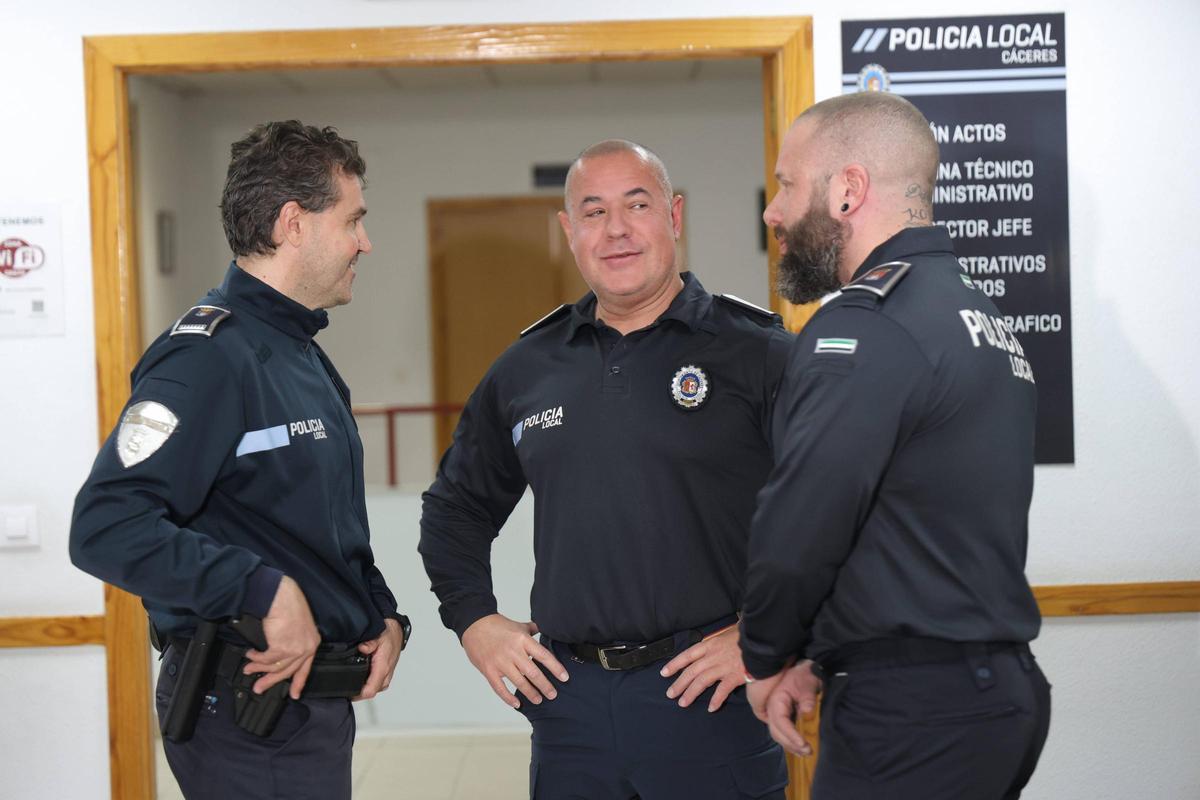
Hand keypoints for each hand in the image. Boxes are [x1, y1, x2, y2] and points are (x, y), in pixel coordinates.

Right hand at [241, 576, 320, 698]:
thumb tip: (277, 654)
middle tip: (258, 688)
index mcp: (312, 641)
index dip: (298, 682)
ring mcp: (295, 649)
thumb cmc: (288, 603)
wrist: (281, 595)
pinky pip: (266, 659)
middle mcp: (306, 647)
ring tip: (248, 669)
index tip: (294, 694)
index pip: (306, 667)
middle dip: (270, 681)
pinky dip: (256, 659)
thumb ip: (292, 639)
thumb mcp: (297, 624)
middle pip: (288, 671)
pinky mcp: (282, 647)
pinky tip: (251, 655)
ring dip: (258, 669)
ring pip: (275, 667)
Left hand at [353, 618, 404, 700]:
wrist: (396, 633)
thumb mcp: (378, 636)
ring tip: (351, 679)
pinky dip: (366, 683)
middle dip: (356, 691)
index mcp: (383, 668)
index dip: (357, 694)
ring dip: (362, 687)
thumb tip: (362, 648)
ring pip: (372, 690)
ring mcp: (386, 677)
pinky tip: (360, 676)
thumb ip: (370, 644)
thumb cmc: (389, 636)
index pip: (370, 691)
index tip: (346, 691)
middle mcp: (385, 675)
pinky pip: (374, 685)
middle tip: (344, 684)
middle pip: (369, 693)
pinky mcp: (385, 676)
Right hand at [461, 614, 568, 708]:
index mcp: (522, 639)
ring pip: (519, 682)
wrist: (474, 624)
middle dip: (545, 686)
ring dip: (531, 693)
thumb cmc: (497, 625)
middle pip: (533, 672)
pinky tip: (517, 704)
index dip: (555, 668)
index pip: (543, 656)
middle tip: (553, 695)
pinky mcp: (489, 670)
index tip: (565, 678)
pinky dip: (508, 698)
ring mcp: (500, 662)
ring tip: (539, 700)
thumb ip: (533, 629)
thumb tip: (547, 628)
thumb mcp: (518, 625)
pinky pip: (500, 688)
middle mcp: (513, 651)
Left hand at [660, 625, 744, 711]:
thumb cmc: (747, 634)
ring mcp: (724, 666)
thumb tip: (713, 645)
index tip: (664, 673)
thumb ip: (719, 641)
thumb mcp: (728, 632)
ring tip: (683, 703)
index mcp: (711, 644)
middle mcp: (713, 656)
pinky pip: (722, 690)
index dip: (674, 664)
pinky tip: (711, 708)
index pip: (687, 655)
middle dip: (679, 683)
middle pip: (691, 671)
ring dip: (691, 693)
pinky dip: (716, 700)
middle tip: (670, 694)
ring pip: (702, 681)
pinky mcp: (736, 676)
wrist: (762, 637)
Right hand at [748, 660, 821, 755]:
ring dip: (790, 745)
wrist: (800, 668)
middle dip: (791, 743)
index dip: (791, 735)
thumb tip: (808, 711)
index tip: (803, 744)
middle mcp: (771, 709)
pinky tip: (800, 748)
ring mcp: (775, 713)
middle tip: (808, 751)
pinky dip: (790, 741)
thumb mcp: (807, 683)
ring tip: (805, 752)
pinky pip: (782, 731)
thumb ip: (807, 697)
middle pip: (777, 731)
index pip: (780, 722)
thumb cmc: (803, 674)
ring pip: (778, 734)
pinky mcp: (781, 716)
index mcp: (776, 701)